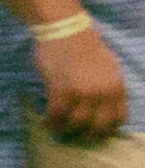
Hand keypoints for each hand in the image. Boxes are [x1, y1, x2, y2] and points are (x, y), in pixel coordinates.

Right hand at [50, 18, 134, 144]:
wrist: (66, 30)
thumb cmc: (87, 46)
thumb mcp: (110, 67)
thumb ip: (111, 87)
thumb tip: (107, 105)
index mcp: (118, 88)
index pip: (119, 119)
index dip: (108, 128)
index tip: (97, 130)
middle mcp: (102, 94)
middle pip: (98, 126)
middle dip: (88, 135)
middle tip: (79, 136)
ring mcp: (81, 93)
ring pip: (76, 123)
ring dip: (68, 131)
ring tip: (61, 131)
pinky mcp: (60, 90)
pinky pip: (56, 114)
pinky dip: (52, 122)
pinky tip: (48, 123)